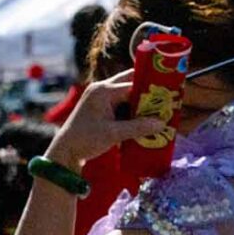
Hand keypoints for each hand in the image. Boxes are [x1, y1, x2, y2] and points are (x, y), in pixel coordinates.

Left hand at [47, 70, 169, 168]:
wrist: (64, 152)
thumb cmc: (85, 140)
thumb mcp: (113, 134)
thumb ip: (138, 128)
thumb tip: (162, 124)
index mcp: (103, 91)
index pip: (134, 83)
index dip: (152, 88)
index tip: (169, 94)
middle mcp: (101, 89)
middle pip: (131, 82)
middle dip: (148, 90)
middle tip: (166, 98)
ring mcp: (99, 98)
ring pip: (127, 93)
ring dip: (140, 100)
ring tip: (159, 108)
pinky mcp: (100, 107)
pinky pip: (120, 103)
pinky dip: (132, 109)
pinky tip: (144, 117)